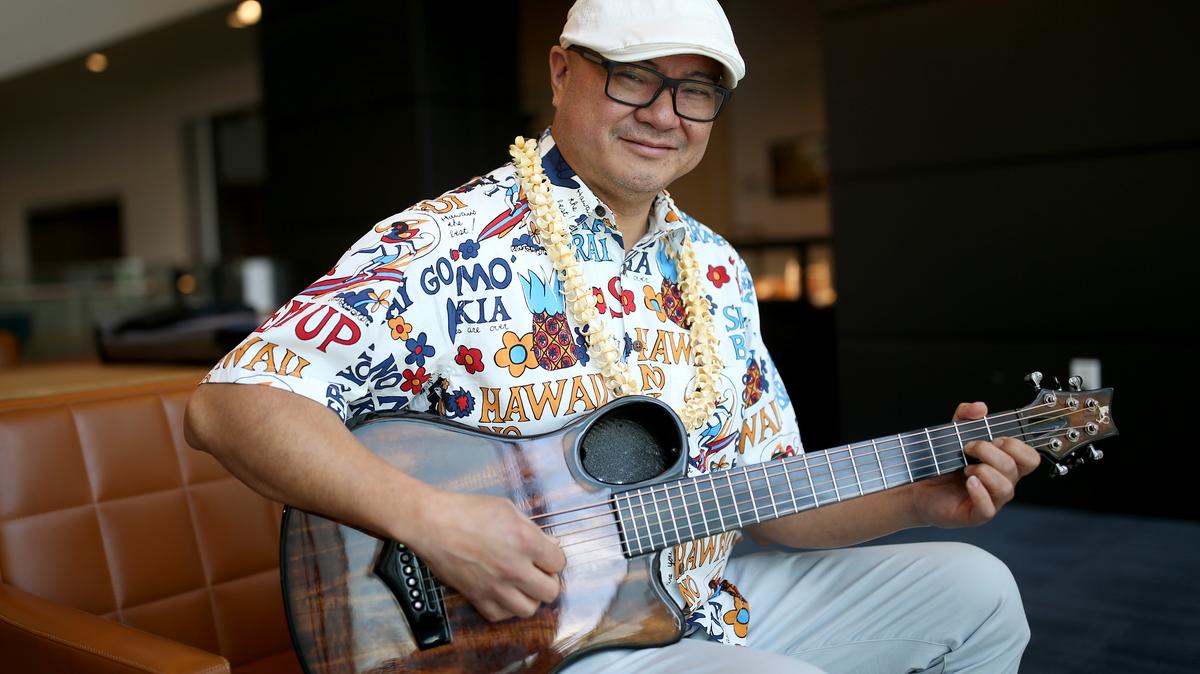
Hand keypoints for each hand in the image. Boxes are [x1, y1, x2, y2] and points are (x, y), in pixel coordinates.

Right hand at [409, 488, 565, 621]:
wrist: (432, 524)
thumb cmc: (466, 511)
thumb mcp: (507, 509)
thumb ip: (532, 529)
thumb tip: (550, 544)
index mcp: (524, 542)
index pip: (559, 563)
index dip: (554, 558)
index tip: (546, 555)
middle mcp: (513, 569)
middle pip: (550, 592)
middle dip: (548, 581)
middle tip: (538, 572)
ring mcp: (495, 587)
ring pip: (529, 609)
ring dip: (529, 597)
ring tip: (521, 584)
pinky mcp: (476, 597)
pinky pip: (500, 615)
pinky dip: (505, 608)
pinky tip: (503, 593)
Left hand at [910, 402, 1040, 528]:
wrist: (919, 487)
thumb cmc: (942, 464)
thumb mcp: (953, 433)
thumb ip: (966, 416)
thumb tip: (980, 407)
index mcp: (1004, 465)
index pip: (1030, 458)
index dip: (1016, 446)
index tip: (993, 438)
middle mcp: (1002, 483)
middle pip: (1017, 468)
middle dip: (992, 452)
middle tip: (969, 448)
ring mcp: (991, 500)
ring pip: (1006, 488)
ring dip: (984, 471)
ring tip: (965, 468)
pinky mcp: (976, 515)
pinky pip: (988, 508)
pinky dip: (979, 492)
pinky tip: (968, 482)